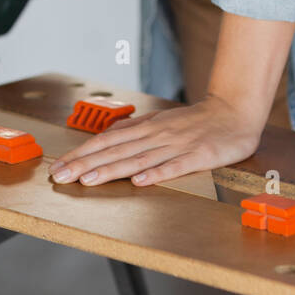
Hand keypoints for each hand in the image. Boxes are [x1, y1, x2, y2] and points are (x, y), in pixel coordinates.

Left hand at [48, 94, 262, 187]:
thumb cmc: (195, 120)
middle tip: (60, 176)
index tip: (60, 166)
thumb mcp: (161, 120)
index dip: (82, 154)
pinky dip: (156, 174)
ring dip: (111, 170)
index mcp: (147, 127)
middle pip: (116, 151)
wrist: (234, 112)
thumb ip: (136, 128)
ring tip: (87, 180)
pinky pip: (175, 166)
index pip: (107, 141)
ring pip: (138, 160)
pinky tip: (139, 182)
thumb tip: (109, 134)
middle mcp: (157, 135)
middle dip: (86, 164)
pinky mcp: (198, 156)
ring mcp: (177, 146)